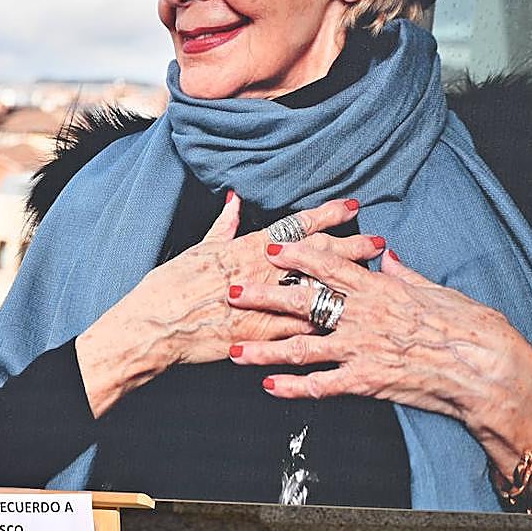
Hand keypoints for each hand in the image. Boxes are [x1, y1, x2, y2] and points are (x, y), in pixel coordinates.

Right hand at [76, 194, 379, 417]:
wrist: (154, 325)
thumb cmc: (169, 287)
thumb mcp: (196, 250)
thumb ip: (222, 226)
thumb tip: (234, 199)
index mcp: (244, 248)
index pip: (295, 226)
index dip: (326, 215)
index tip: (352, 206)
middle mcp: (259, 271)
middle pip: (314, 256)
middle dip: (349, 247)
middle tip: (377, 240)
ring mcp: (262, 303)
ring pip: (315, 290)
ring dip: (346, 284)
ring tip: (373, 280)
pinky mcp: (260, 333)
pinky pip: (299, 328)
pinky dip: (324, 324)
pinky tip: (349, 324)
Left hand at [226, 241, 531, 473]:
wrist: (489, 368)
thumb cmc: (468, 325)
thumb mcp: (433, 288)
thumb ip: (401, 273)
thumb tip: (383, 254)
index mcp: (378, 288)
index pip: (327, 265)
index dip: (295, 254)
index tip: (267, 246)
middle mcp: (363, 316)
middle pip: (302, 302)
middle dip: (262, 296)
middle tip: (230, 290)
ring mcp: (363, 349)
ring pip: (302, 347)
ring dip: (265, 349)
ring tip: (234, 349)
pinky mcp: (368, 381)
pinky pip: (323, 386)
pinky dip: (294, 388)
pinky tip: (270, 387)